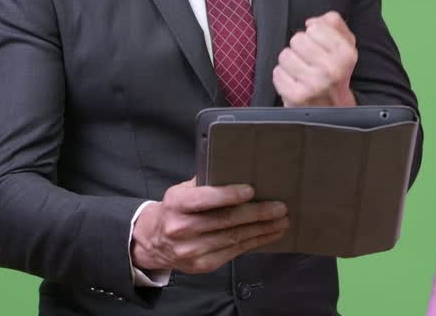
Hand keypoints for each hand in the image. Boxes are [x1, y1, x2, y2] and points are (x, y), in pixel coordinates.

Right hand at [130, 182, 287, 273]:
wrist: (153, 241)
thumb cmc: (175, 210)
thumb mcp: (181, 191)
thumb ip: (205, 183)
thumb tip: (237, 171)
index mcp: (176, 204)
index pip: (204, 199)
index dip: (228, 195)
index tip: (251, 190)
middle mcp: (181, 228)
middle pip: (225, 220)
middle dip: (256, 214)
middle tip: (279, 207)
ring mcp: (192, 250)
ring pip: (234, 238)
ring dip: (262, 230)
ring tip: (281, 221)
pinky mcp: (203, 265)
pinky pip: (234, 252)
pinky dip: (255, 242)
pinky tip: (268, 234)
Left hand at [272, 11, 357, 106]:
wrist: (333, 109)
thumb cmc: (335, 71)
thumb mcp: (345, 44)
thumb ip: (333, 22)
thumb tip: (310, 22)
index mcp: (346, 54)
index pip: (315, 27)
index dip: (314, 34)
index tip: (320, 46)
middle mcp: (332, 69)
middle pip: (297, 40)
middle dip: (300, 48)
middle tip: (309, 60)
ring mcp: (314, 84)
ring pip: (285, 55)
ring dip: (290, 62)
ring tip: (301, 71)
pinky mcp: (296, 96)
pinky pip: (277, 72)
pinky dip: (283, 76)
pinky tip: (294, 82)